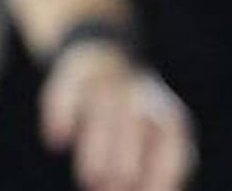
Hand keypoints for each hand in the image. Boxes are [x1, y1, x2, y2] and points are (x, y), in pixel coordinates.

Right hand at [40, 43, 195, 190]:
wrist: (107, 54)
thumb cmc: (132, 120)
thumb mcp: (150, 142)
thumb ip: (151, 173)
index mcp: (166, 115)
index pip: (174, 141)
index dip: (163, 169)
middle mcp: (144, 95)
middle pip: (141, 120)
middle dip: (130, 155)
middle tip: (116, 188)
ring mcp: (111, 79)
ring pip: (108, 103)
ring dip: (101, 141)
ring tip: (91, 178)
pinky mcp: (77, 69)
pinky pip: (71, 85)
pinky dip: (63, 110)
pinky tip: (57, 139)